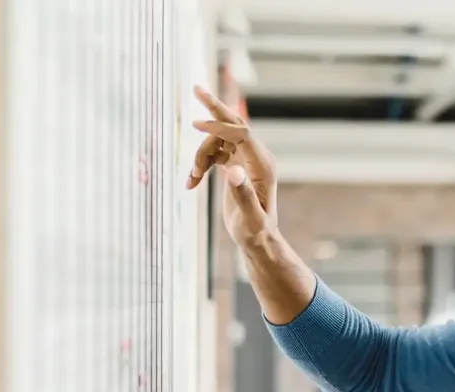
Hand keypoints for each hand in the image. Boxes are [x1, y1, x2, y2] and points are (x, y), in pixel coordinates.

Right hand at [186, 85, 278, 246]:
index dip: (219, 127)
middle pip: (234, 124)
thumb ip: (242, 194)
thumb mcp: (250, 217)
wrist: (258, 238)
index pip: (241, 134)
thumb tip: (233, 171)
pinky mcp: (237, 165)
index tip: (194, 125)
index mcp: (263, 165)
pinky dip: (201, 163)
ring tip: (191, 179)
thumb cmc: (255, 230)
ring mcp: (247, 160)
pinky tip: (192, 181)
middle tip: (196, 88)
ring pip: (218, 142)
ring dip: (200, 155)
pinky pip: (215, 153)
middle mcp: (257, 157)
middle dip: (214, 108)